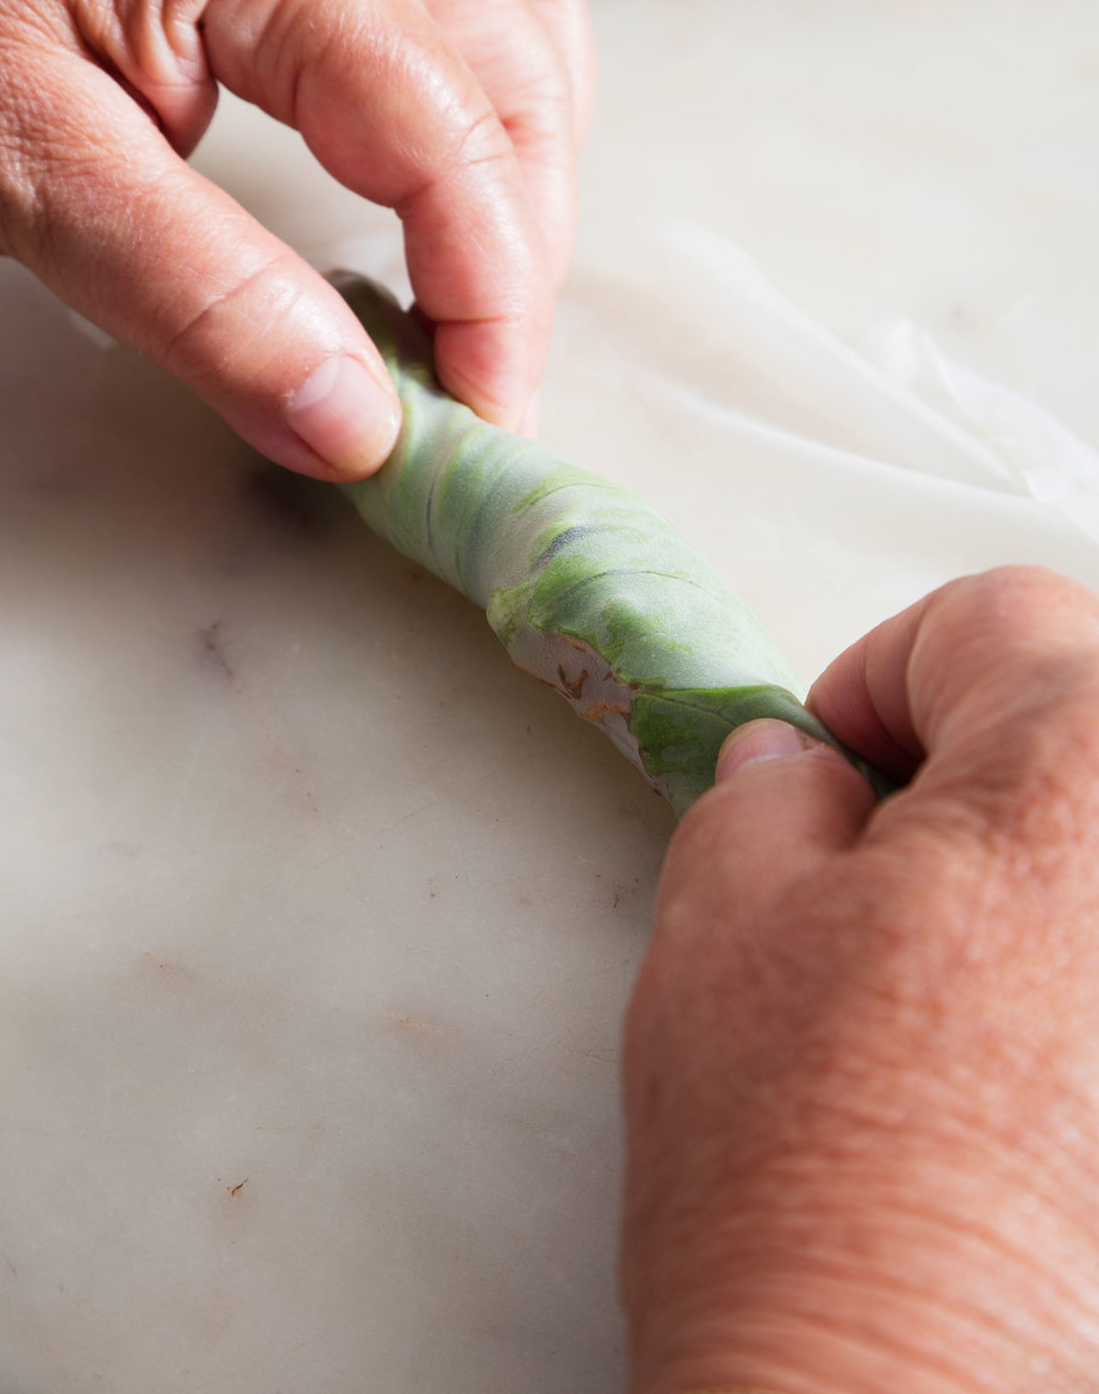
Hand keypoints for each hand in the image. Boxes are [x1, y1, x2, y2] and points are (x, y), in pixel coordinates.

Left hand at [0, 0, 589, 476]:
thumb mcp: (22, 171)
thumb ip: (199, 301)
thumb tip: (350, 419)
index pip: (454, 140)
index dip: (490, 301)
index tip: (479, 422)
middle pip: (517, 84)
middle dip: (519, 258)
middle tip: (476, 390)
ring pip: (521, 23)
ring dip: (528, 172)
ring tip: (482, 292)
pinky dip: (498, 89)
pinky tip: (465, 160)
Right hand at [622, 566, 1098, 1393]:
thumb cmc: (805, 1164)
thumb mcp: (722, 915)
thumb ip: (767, 789)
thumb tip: (807, 770)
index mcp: (1088, 761)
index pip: (994, 619)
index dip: (880, 681)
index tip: (833, 774)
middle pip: (1088, 721)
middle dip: (978, 768)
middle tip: (886, 872)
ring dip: (1042, 881)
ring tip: (954, 993)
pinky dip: (1075, 981)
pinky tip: (1029, 1076)